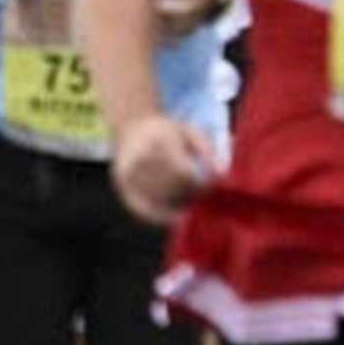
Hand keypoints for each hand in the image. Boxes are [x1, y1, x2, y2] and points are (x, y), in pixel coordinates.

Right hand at [109, 112, 213, 228]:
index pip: (182, 173)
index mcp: (157, 140)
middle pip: (171, 188)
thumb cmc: (166, 132)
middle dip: (189, 195)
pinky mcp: (123, 188)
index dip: (198, 184)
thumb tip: (221, 174)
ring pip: (159, 200)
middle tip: (199, 194)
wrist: (132, 128)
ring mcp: (127, 175)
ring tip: (187, 197)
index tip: (207, 186)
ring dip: (177, 204)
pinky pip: (144, 210)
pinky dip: (161, 216)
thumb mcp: (190, 132)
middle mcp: (139, 157)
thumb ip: (207, 150)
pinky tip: (175, 215)